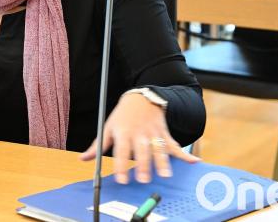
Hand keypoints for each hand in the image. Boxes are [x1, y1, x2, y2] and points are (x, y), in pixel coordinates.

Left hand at [79, 92, 199, 183]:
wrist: (141, 97)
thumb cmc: (122, 116)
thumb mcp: (108, 127)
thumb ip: (98, 145)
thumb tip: (84, 159)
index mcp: (123, 132)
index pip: (121, 151)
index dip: (121, 165)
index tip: (122, 179)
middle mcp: (139, 134)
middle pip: (141, 151)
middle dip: (143, 165)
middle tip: (144, 179)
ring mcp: (153, 133)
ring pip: (159, 149)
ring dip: (163, 162)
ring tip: (165, 175)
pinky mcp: (164, 133)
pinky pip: (174, 144)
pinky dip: (185, 154)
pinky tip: (193, 161)